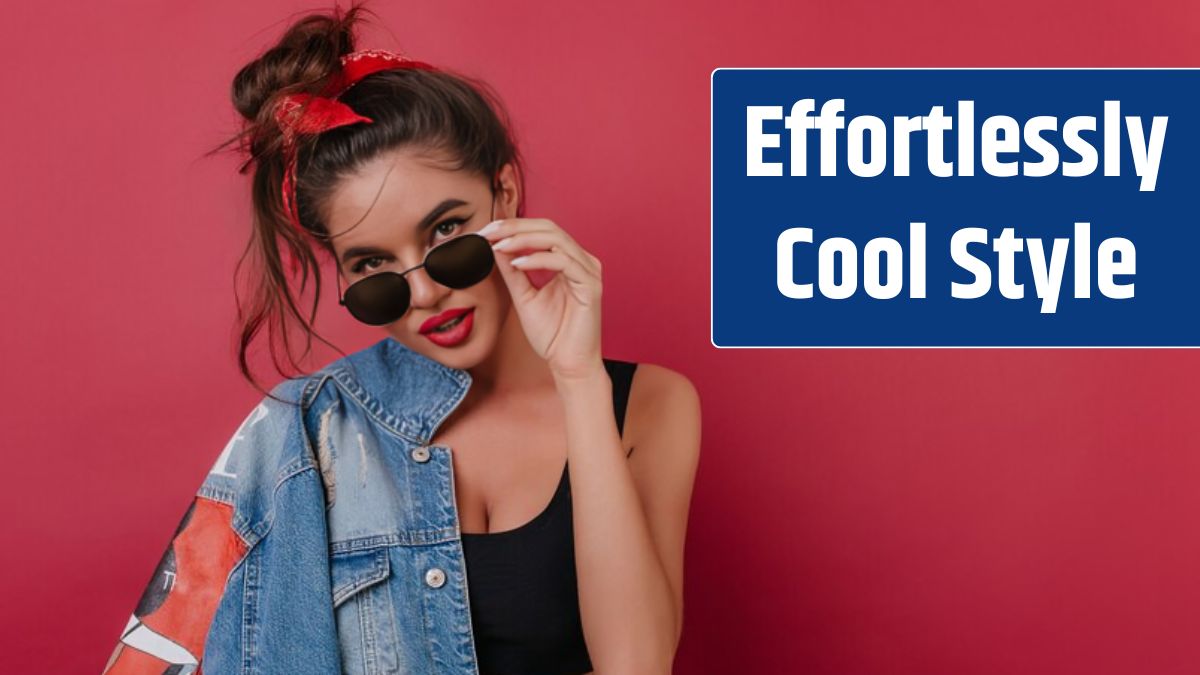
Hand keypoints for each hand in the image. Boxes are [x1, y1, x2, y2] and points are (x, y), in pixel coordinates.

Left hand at [479, 218, 603, 380]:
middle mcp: (582, 262)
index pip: (542, 232)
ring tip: (499, 245)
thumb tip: (496, 246)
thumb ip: (513, 272)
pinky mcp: (591, 285)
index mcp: (569, 262)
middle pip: (549, 228)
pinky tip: (516, 264)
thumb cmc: (552, 334)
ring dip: (523, 239)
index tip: (486, 231)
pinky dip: (537, 259)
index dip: (514, 227)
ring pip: (556, 240)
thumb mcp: (524, 296)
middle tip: (489, 231)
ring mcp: (589, 272)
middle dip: (516, 226)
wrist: (568, 363)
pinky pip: (563, 262)